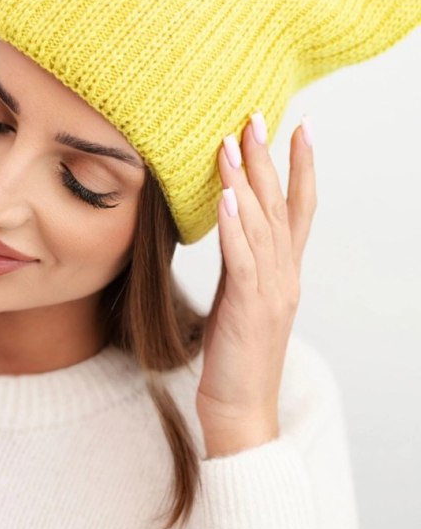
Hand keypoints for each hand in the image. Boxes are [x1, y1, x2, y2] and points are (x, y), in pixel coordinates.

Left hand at [196, 111, 316, 455]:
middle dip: (271, 159)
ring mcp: (271, 292)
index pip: (299, 210)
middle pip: (282, 206)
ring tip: (233, 141)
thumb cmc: (236, 357)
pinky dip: (235, 226)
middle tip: (259, 115)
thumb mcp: (242, 301)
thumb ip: (243, 264)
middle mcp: (284, 276)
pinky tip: (225, 197)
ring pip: (263, 226)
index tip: (299, 128)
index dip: (302, 168)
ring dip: (247, 181)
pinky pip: (243, 261)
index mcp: (283, 273)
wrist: (241, 412)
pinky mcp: (249, 310)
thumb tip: (230, 226)